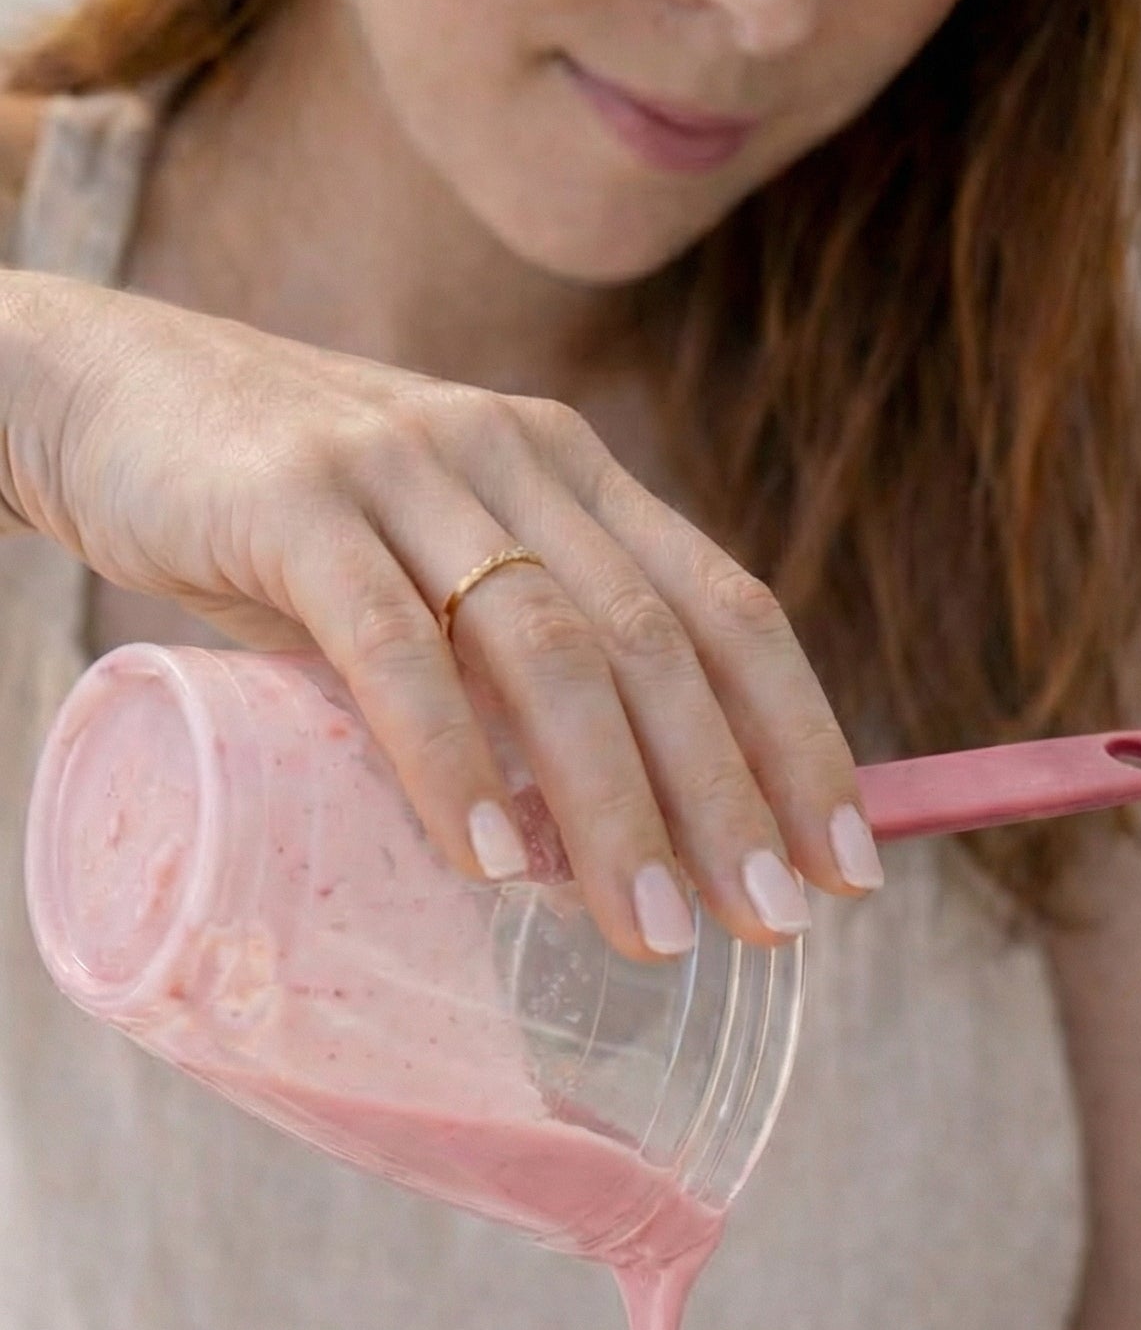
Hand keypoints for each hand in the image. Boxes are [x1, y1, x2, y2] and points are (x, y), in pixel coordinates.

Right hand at [2, 274, 881, 953]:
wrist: (104, 396)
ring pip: (550, 650)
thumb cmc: (287, 524)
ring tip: (650, 933)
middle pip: (660, 643)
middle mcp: (515, 458)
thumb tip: (596, 847)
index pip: (729, 609)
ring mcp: (405, 471)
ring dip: (613, 807)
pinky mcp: (293, 503)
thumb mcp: (430, 581)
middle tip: (770, 928)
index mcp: (574, 476)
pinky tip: (484, 862)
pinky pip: (393, 643)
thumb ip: (509, 683)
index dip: (801, 740)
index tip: (848, 871)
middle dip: (729, 799)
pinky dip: (449, 757)